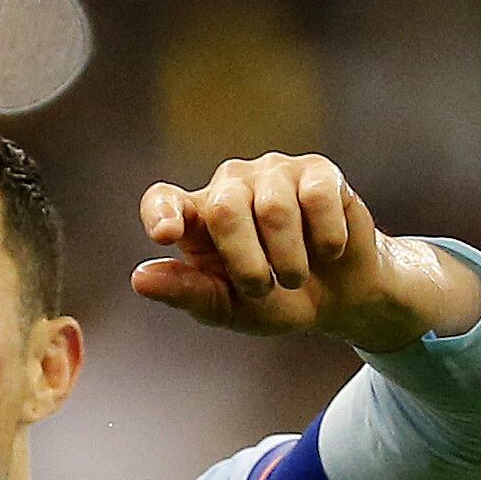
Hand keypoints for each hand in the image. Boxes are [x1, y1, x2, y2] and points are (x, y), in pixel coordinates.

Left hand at [131, 154, 480, 348]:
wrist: (339, 298)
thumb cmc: (275, 300)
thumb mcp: (229, 308)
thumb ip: (187, 292)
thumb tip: (140, 278)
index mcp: (197, 219)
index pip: (163, 201)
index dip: (161, 212)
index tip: (165, 235)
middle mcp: (228, 186)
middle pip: (225, 208)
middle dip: (247, 261)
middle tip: (263, 288)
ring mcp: (273, 173)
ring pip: (274, 207)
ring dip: (289, 259)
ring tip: (296, 275)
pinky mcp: (318, 171)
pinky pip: (318, 198)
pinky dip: (326, 239)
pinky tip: (328, 249)